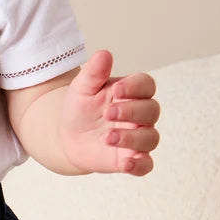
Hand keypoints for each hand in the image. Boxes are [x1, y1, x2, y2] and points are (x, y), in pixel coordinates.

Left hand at [58, 49, 159, 174]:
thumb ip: (94, 72)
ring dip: (132, 138)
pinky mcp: (130, 159)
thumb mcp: (82, 88)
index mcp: (131, 93)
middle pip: (152, 110)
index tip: (116, 90)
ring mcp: (137, 138)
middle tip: (108, 112)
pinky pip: (146, 165)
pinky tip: (126, 163)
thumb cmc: (80, 108)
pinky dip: (140, 165)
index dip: (136, 87)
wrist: (67, 136)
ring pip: (151, 138)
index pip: (147, 85)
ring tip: (108, 137)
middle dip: (132, 111)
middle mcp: (139, 115)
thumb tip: (104, 54)